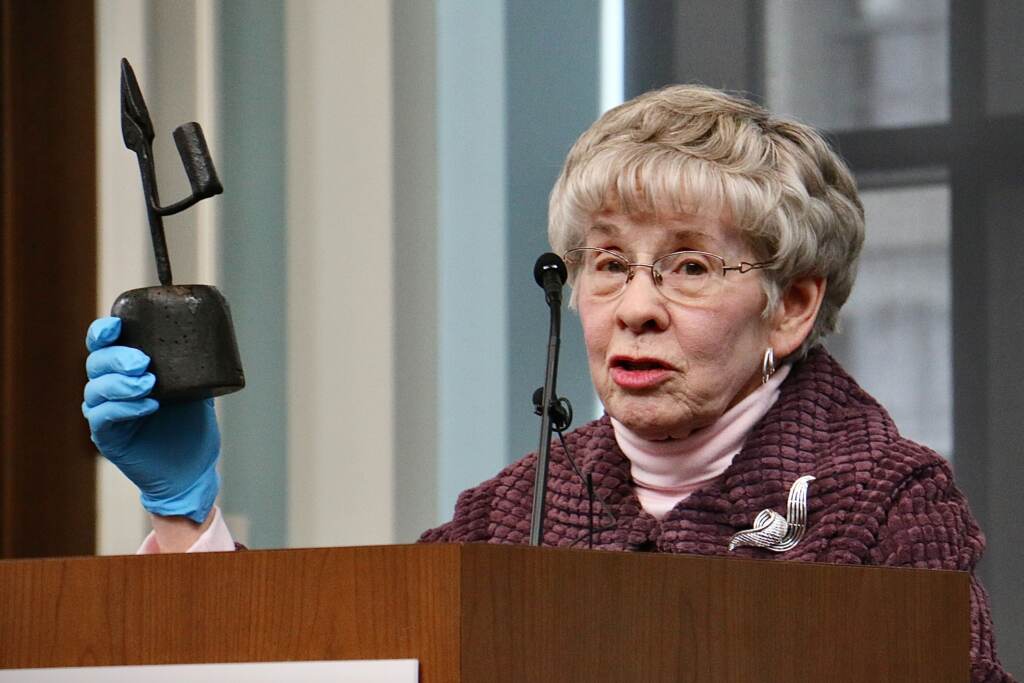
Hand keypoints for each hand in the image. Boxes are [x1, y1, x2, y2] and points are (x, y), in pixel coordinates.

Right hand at [81, 317, 219, 522]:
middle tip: (143, 363)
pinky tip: (147, 405)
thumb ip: (194, 368)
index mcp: (127, 371)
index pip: (104, 345)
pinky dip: (123, 408)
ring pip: (95, 389)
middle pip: (96, 363)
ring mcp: (106, 413)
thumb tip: (207, 338)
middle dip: (117, 358)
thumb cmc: (192, 429)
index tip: (116, 326)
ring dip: (120, 383)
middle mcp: (111, 389)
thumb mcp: (197, 391)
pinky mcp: (107, 438)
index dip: (103, 332)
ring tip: (150, 385)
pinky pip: (102, 417)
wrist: (193, 471)